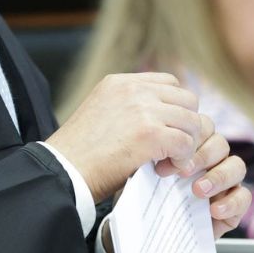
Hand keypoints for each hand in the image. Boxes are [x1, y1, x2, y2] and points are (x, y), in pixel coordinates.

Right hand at [46, 72, 205, 202]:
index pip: (169, 83)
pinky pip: (185, 143)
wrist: (62, 170)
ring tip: (168, 160)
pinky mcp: (151, 134)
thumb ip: (127, 107)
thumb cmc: (79, 152)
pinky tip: (164, 168)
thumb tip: (159, 116)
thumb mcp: (101, 112)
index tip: (166, 129)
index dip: (174, 108)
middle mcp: (133, 89)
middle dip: (185, 125)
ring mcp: (143, 109)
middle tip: (171, 148)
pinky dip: (181, 158)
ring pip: (191, 121)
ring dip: (186, 143)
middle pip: (187, 99)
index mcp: (119, 82)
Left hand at [155, 129, 250, 235]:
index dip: (190, 138)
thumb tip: (150, 149)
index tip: (168, 157)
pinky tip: (214, 210)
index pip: (202, 128)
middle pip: (220, 144)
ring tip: (198, 191)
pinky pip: (244, 196)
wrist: (152, 234)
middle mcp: (212, 161)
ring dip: (219, 176)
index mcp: (191, 147)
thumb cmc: (147, 198)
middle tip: (182, 173)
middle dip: (203, 156)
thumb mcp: (144, 176)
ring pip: (237, 166)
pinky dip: (232, 202)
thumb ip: (152, 159)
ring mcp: (226, 182)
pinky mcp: (234, 205)